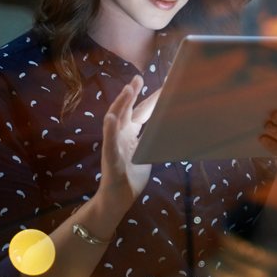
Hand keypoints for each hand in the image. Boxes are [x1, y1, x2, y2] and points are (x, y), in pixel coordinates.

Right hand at [100, 76, 161, 206]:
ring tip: (127, 90)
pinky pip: (109, 142)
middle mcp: (121, 135)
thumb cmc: (131, 176)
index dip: (151, 99)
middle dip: (132, 93)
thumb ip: (152, 140)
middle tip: (138, 78)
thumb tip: (168, 129)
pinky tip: (111, 117)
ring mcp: (114, 145)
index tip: (162, 85)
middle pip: (127, 110)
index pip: (141, 112)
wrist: (118, 198)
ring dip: (121, 104)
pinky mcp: (110, 157)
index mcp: (130, 134)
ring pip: (115, 120)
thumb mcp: (146, 154)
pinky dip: (110, 129)